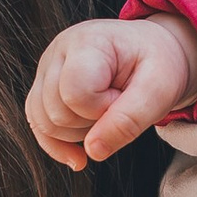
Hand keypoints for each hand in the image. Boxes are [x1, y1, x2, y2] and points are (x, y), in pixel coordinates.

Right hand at [25, 13, 196, 168]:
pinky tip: (80, 154)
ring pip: (44, 123)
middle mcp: (59, 51)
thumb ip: (129, 120)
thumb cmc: (158, 65)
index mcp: (88, 41)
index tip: (127, 95)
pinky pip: (37, 126)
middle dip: (93, 121)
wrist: (153, 52)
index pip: (76, 94)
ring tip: (106, 109)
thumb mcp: (159, 90)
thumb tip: (93, 152)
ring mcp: (47, 68)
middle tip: (120, 101)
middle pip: (56, 113)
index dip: (104, 108)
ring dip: (79, 131)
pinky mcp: (43, 86)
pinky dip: (59, 145)